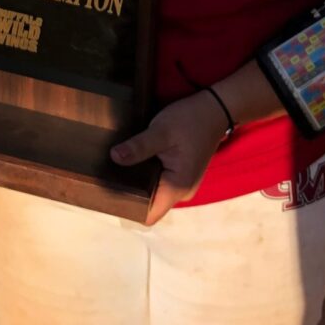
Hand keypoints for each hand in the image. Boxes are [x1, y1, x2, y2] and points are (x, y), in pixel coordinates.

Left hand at [110, 90, 230, 224]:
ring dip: (139, 183)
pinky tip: (136, 161)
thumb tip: (114, 157)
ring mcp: (183, 185)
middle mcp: (182, 192)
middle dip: (131, 193)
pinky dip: (148, 175)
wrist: (214, 109)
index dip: (129, 208)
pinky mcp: (181, 175)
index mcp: (178, 187)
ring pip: (154, 193)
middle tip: (110, 176)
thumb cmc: (190, 120)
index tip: (111, 192)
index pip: (149, 215)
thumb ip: (138, 147)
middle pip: (150, 205)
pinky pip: (160, 183)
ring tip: (120, 167)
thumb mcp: (162, 130)